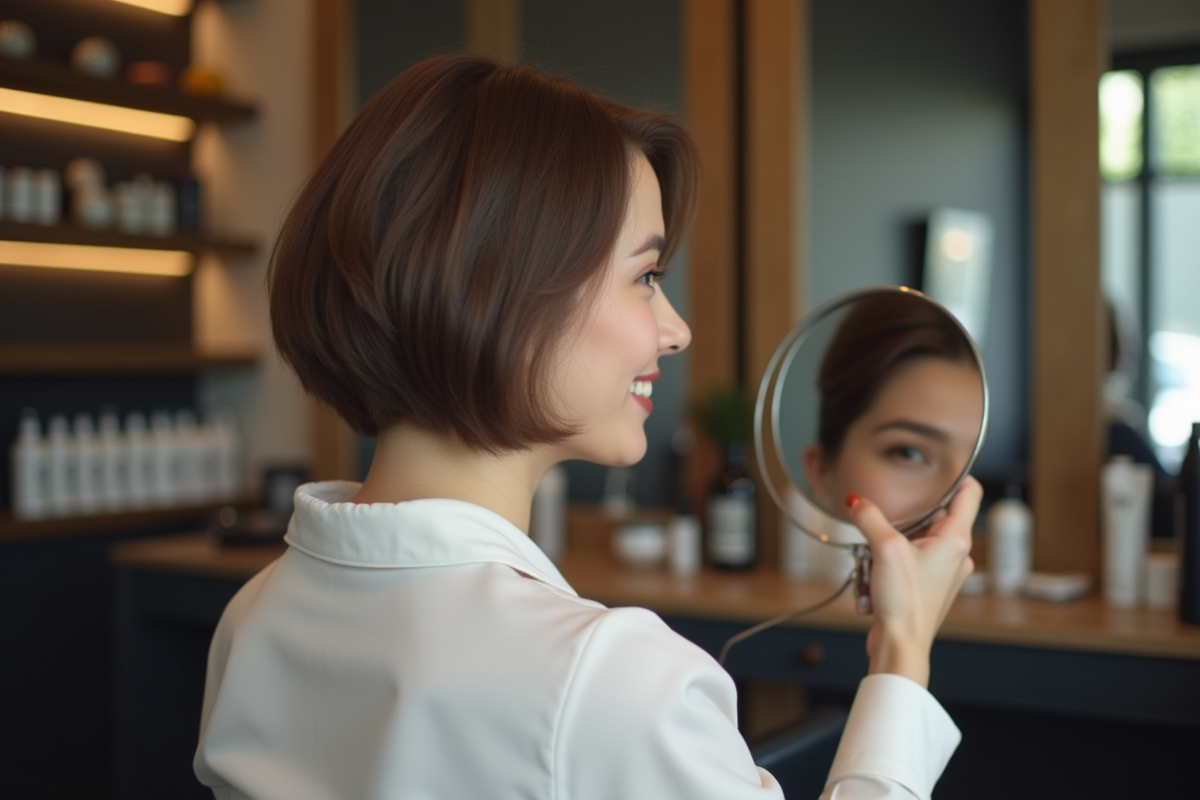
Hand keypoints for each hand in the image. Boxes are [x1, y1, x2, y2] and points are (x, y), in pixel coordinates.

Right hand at [844, 476, 980, 687]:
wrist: (902, 644)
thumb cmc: (906, 603)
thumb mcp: (885, 549)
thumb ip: (869, 518)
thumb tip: (856, 501)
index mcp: (956, 539)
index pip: (969, 493)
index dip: (956, 475)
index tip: (939, 466)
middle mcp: (956, 554)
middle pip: (934, 516)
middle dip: (905, 517)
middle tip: (886, 522)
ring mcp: (944, 571)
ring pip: (918, 538)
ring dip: (893, 541)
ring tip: (876, 556)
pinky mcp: (929, 585)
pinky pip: (910, 559)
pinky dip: (891, 560)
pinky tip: (876, 573)